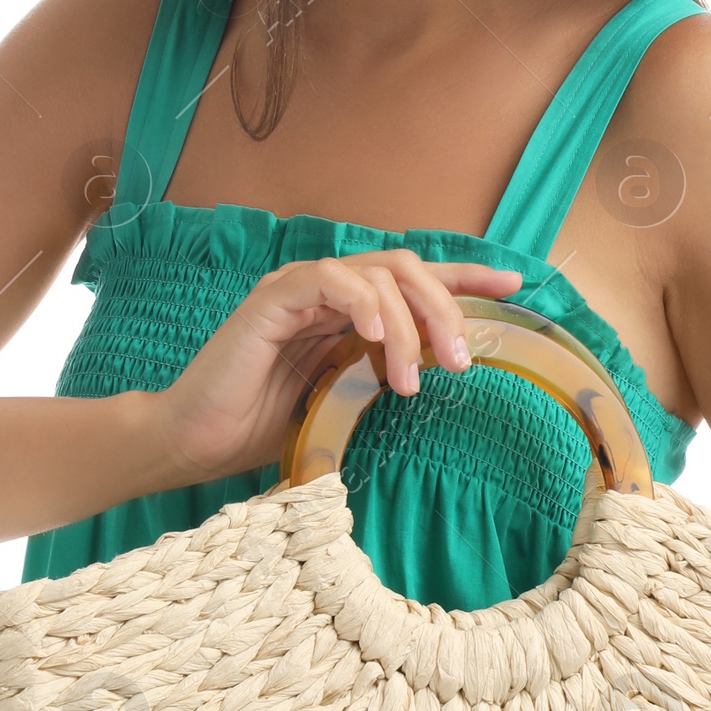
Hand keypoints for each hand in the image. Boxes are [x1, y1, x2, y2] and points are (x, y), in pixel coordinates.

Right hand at [150, 249, 523, 488]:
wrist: (194, 442)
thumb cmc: (262, 429)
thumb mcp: (343, 405)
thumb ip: (381, 380)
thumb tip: (442, 375)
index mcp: (348, 313)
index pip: (416, 280)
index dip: (467, 277)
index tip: (516, 287)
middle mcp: (329, 292)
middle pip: (408, 268)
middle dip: (447, 307)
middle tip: (463, 361)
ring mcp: (299, 290)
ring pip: (378, 273)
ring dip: (408, 323)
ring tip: (410, 380)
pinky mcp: (272, 299)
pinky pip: (330, 278)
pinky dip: (362, 302)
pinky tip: (373, 338)